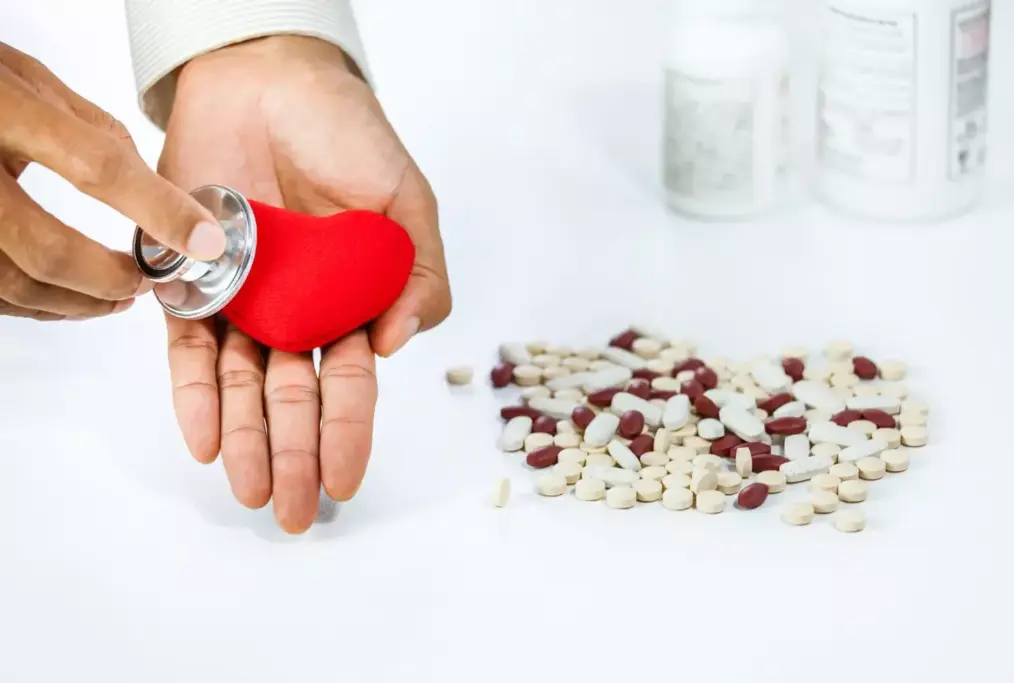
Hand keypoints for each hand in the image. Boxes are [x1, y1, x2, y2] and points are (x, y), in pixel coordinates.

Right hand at [0, 42, 225, 320]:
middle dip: (110, 279)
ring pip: (13, 284)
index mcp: (2, 109)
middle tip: (147, 281)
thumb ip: (95, 134)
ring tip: (118, 297)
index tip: (203, 240)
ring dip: (77, 304)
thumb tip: (159, 194)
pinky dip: (37, 304)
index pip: (96, 166)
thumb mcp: (34, 83)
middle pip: (47, 250)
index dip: (158, 210)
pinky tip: (69, 298)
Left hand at [158, 36, 450, 532]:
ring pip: (242, 384)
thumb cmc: (348, 135)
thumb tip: (400, 344)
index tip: (346, 482)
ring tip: (247, 490)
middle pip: (294, 397)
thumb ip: (420, 274)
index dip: (349, 434)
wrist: (269, 80)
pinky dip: (195, 392)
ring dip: (244, 440)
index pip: (351, 382)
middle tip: (293, 512)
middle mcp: (297, 311)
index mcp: (352, 300)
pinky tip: (202, 438)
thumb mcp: (409, 203)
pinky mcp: (193, 279)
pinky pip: (190, 346)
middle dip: (295, 457)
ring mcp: (245, 299)